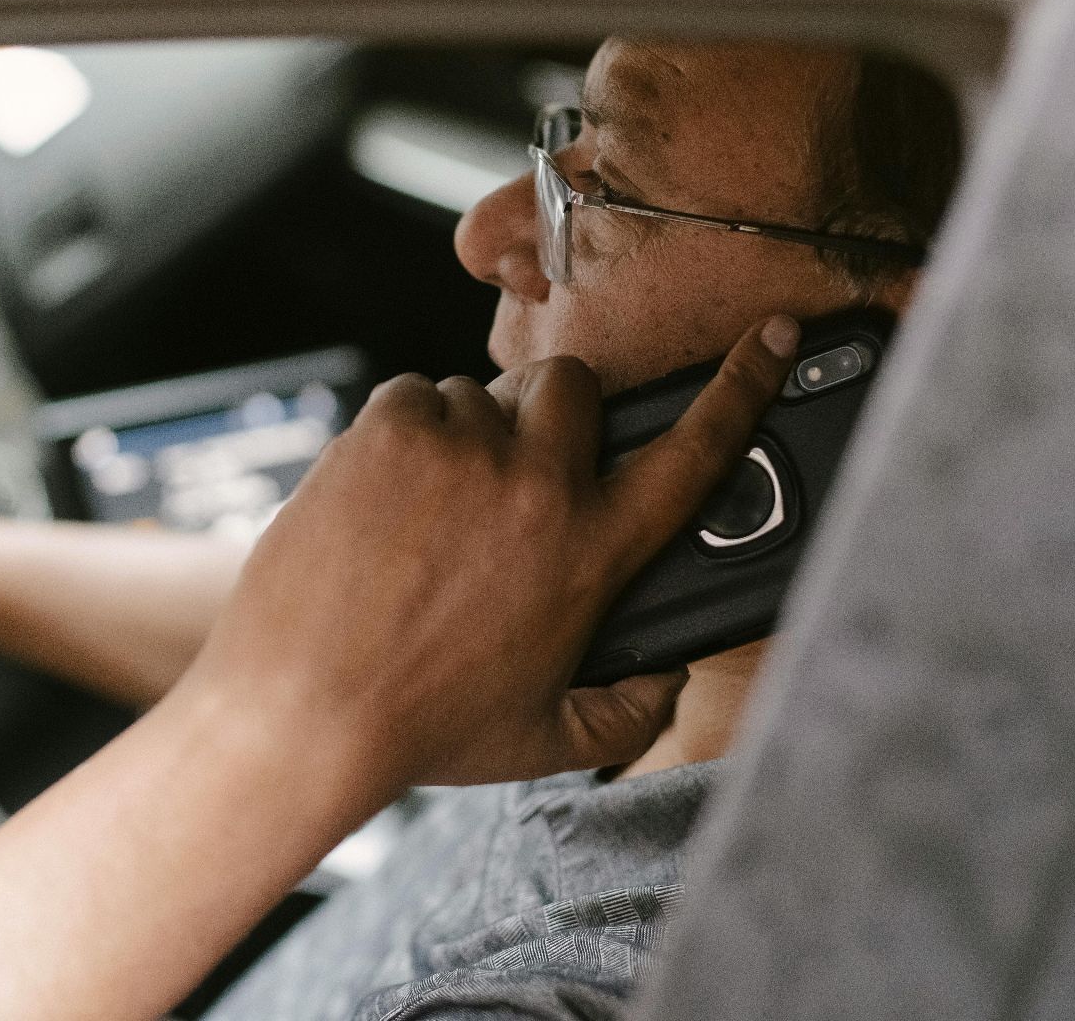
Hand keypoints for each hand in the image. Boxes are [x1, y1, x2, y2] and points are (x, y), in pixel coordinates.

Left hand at [182, 315, 801, 793]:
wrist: (300, 712)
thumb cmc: (418, 726)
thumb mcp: (541, 740)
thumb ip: (626, 715)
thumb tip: (666, 683)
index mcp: (593, 551)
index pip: (695, 452)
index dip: (743, 386)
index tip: (774, 334)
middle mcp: (541, 486)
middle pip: (576, 386)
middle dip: (552, 411)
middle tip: (511, 465)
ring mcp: (464, 450)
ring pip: (481, 393)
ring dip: (464, 435)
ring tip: (425, 513)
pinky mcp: (391, 429)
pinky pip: (414, 394)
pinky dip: (402, 430)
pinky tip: (383, 497)